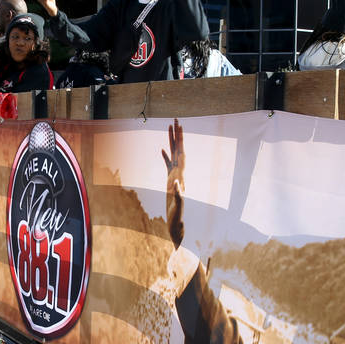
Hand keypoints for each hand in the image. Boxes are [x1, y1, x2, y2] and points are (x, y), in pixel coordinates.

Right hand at [161, 119, 184, 247]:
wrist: (177, 225)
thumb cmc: (177, 216)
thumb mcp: (178, 206)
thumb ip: (178, 194)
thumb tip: (176, 183)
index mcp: (180, 175)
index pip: (181, 153)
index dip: (180, 139)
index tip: (180, 125)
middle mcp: (179, 173)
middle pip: (178, 149)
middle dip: (177, 134)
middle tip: (176, 118)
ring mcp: (175, 176)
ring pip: (173, 154)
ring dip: (171, 141)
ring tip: (170, 127)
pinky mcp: (170, 181)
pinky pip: (167, 164)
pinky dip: (165, 155)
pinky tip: (163, 149)